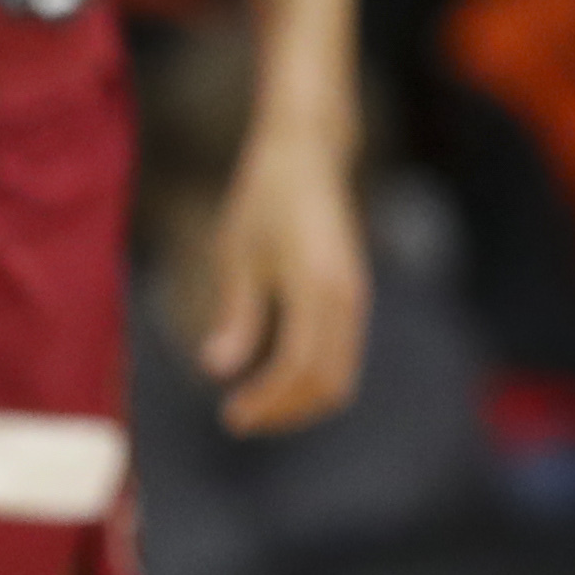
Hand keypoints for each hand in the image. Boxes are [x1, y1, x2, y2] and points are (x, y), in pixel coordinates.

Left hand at [205, 115, 369, 432]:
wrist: (309, 155)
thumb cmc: (265, 199)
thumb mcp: (238, 255)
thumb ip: (236, 315)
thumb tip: (218, 369)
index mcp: (317, 286)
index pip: (300, 368)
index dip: (267, 402)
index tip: (230, 416)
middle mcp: (346, 297)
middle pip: (330, 383)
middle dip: (285, 412)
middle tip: (239, 418)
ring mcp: (356, 297)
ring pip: (342, 374)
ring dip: (301, 401)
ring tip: (255, 405)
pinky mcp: (353, 295)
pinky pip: (343, 355)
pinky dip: (313, 379)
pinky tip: (276, 377)